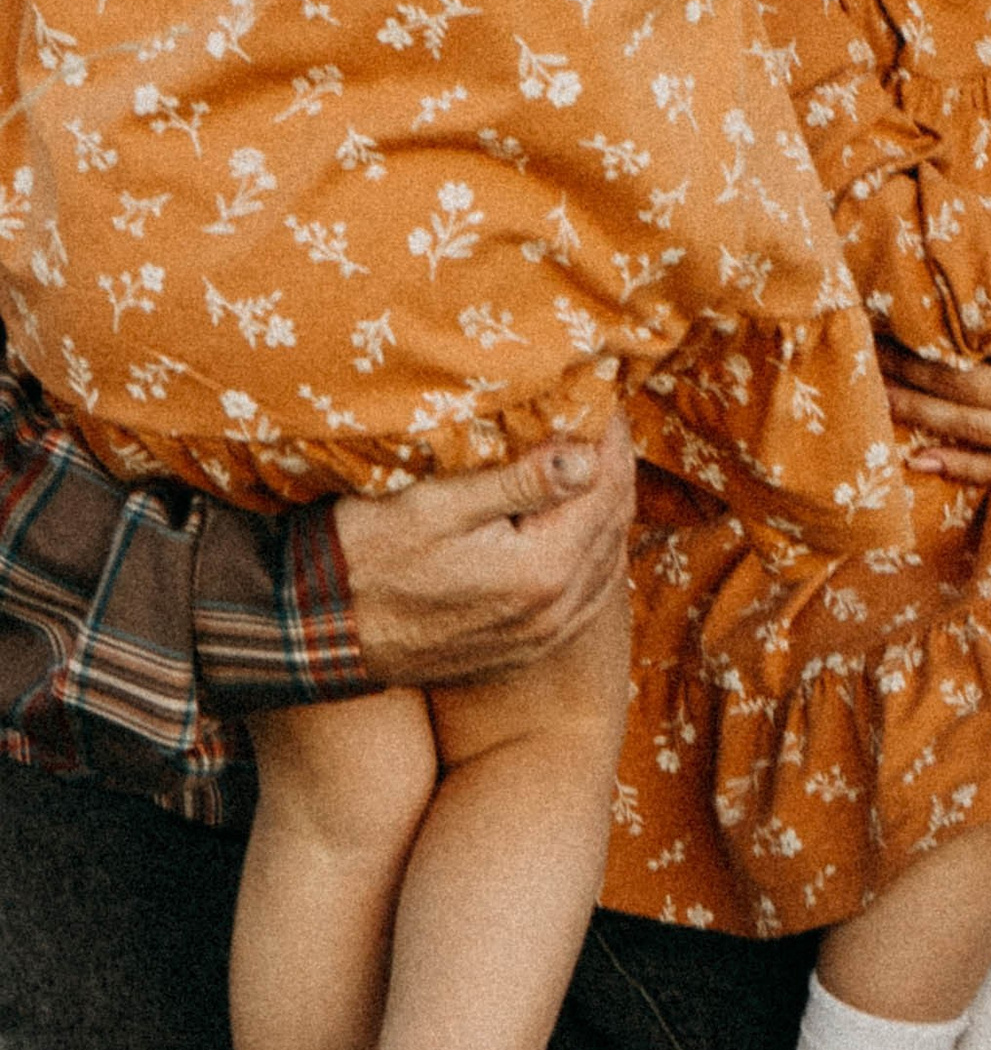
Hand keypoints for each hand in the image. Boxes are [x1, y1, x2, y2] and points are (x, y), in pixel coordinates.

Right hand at [337, 418, 636, 687]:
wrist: (316, 634)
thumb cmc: (365, 557)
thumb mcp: (434, 505)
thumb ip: (519, 482)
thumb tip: (589, 454)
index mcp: (542, 570)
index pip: (605, 488)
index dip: (611, 437)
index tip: (604, 398)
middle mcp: (554, 611)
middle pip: (614, 523)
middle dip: (614, 467)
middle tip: (603, 422)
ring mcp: (541, 637)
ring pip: (607, 562)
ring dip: (606, 510)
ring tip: (593, 462)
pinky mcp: (524, 650)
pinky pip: (586, 597)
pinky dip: (592, 554)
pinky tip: (576, 527)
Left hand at [885, 310, 990, 486]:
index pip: (977, 330)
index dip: (929, 317)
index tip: (893, 301)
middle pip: (957, 380)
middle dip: (904, 365)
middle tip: (860, 347)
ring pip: (966, 427)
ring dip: (915, 412)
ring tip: (871, 396)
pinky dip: (957, 467)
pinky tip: (920, 459)